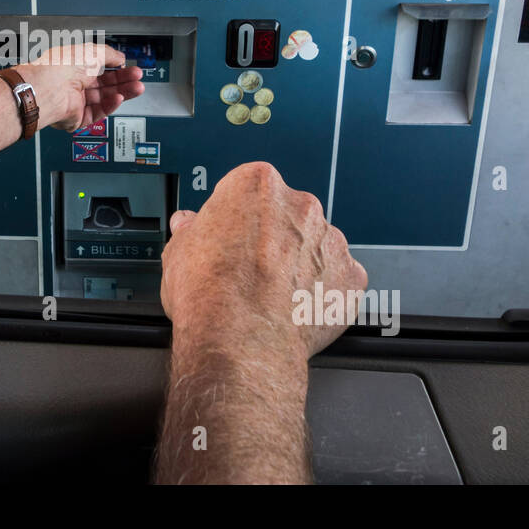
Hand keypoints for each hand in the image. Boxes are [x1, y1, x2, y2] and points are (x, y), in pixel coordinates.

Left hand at [18, 43, 144, 131]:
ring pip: (105, 99)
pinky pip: (98, 112)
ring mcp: (76, 101)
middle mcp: (74, 84)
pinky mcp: (77, 118)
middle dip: (124, 80)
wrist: (48, 88)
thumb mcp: (92, 52)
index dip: (117, 68)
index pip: (101, 69)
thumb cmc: (60, 66)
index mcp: (75, 66)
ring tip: (137, 87)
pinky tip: (119, 97)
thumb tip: (120, 57)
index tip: (130, 67)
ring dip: (122, 92)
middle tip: (138, 77)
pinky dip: (110, 105)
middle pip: (106, 85)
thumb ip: (110, 54)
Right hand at [160, 161, 366, 369]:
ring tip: (271, 294)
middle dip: (270, 237)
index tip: (227, 236)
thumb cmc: (209, 296)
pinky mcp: (351, 276)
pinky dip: (323, 291)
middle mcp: (300, 205)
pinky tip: (297, 307)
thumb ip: (190, 230)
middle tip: (247, 268)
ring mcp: (330, 240)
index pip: (247, 189)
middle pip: (286, 214)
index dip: (234, 216)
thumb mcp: (178, 252)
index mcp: (256, 185)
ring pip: (314, 245)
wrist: (239, 343)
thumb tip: (189, 227)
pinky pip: (339, 278)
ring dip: (299, 262)